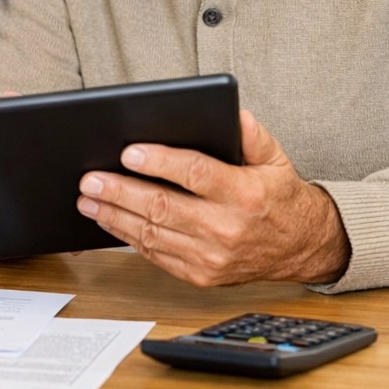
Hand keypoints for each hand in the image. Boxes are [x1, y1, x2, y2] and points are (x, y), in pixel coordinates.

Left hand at [76, 110, 350, 285]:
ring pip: (153, 234)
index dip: (159, 162)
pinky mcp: (201, 275)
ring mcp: (212, 257)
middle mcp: (227, 228)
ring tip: (87, 199)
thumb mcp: (275, 157)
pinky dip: (128, 238)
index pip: (195, 174)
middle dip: (121, 192)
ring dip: (114, 216)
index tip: (128, 153)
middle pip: (163, 207)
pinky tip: (109, 221)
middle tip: (91, 179)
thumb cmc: (279, 197)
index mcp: (244, 194)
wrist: (301, 247)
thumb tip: (233, 113)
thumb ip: (252, 134)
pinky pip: (156, 255)